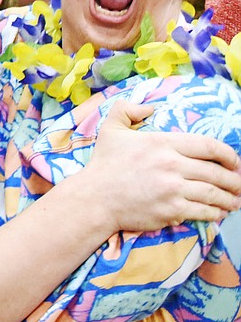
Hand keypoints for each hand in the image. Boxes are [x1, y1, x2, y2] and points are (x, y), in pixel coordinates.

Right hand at [84, 101, 240, 230]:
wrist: (94, 198)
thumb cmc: (103, 164)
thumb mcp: (111, 128)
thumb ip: (128, 109)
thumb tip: (150, 107)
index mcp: (161, 143)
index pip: (208, 146)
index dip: (228, 154)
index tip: (235, 162)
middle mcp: (171, 165)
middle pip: (216, 172)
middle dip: (234, 180)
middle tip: (239, 184)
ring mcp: (173, 189)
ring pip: (214, 193)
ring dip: (229, 199)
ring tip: (235, 201)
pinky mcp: (172, 210)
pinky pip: (203, 212)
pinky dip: (216, 213)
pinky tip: (219, 213)